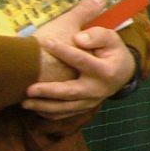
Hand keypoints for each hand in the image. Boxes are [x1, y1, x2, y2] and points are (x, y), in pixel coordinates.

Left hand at [24, 0, 136, 118]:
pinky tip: (35, 108)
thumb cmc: (113, 52)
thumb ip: (97, 36)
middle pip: (71, 92)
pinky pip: (65, 115)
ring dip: (44, 106)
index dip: (64, 51)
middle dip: (49, 91)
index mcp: (105, 70)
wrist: (124, 74)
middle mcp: (97, 89)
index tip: (45, 42)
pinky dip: (49, 114)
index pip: (82, 60)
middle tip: (29, 89)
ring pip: (66, 107)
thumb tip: (78, 39)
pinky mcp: (84, 108)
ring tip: (25, 102)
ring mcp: (91, 101)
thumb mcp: (112, 39)